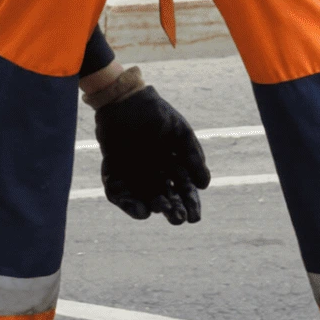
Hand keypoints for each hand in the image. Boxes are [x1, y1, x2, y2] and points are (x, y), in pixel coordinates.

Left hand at [94, 86, 210, 224]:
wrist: (125, 100)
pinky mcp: (115, 173)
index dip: (190, 205)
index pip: (184, 191)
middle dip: (172, 210)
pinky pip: (119, 193)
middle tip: (177, 219)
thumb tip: (204, 185)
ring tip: (159, 211)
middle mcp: (155, 174)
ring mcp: (134, 175)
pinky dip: (127, 203)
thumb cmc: (156, 114)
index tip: (194, 218)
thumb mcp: (180, 132)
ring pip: (144, 198)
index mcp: (173, 166)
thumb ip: (192, 156)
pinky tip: (139, 211)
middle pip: (166, 198)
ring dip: (152, 207)